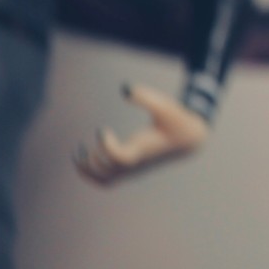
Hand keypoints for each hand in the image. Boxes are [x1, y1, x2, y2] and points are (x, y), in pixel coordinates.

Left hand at [74, 83, 209, 185]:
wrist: (189, 140)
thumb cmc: (176, 120)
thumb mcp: (164, 105)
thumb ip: (145, 96)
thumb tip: (124, 88)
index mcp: (144, 149)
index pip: (120, 158)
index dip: (106, 146)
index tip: (102, 128)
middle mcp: (136, 162)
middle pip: (107, 174)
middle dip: (89, 161)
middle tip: (81, 145)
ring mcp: (133, 169)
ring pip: (104, 181)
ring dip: (87, 171)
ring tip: (79, 152)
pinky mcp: (130, 169)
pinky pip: (107, 180)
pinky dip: (93, 173)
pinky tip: (88, 155)